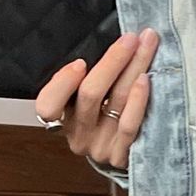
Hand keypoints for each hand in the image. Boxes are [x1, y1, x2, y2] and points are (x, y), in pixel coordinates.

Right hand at [35, 27, 158, 171]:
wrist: (125, 152)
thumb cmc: (104, 116)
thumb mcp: (84, 98)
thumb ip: (85, 78)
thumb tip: (109, 45)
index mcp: (62, 118)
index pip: (48, 106)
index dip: (62, 84)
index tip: (81, 63)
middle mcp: (78, 136)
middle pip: (91, 94)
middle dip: (113, 60)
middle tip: (131, 38)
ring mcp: (100, 148)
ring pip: (116, 101)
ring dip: (134, 67)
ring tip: (147, 45)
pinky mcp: (121, 157)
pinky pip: (129, 126)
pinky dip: (138, 100)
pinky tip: (145, 80)